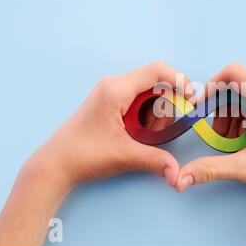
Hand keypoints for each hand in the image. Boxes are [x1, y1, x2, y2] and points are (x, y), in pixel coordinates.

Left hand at [0, 61, 190, 245]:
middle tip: (161, 129)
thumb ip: (157, 161)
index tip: (190, 99)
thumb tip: (178, 174)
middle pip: (155, 82)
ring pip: (147, 93)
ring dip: (155, 113)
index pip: (157, 71)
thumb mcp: (125, 156)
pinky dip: (145, 116)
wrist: (55, 164)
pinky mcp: (109, 102)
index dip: (179, 81)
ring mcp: (110, 92)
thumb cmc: (84, 154)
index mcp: (116, 89)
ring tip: (145, 135)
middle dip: (165, 106)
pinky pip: (137, 101)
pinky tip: (137, 134)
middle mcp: (114, 85)